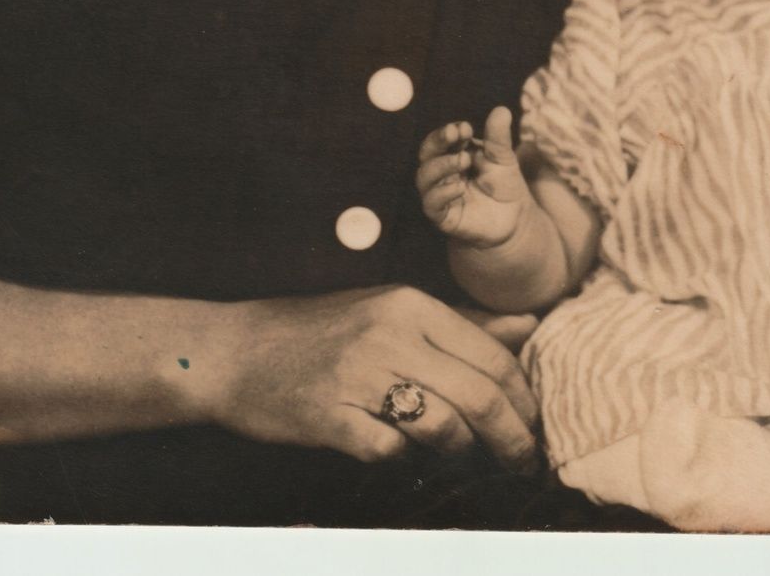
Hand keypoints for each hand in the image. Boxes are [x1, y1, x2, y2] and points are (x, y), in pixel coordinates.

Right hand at [191, 284, 541, 468]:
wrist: (235, 351)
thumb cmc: (322, 330)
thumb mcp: (393, 309)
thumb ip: (462, 321)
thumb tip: (528, 325)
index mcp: (411, 304)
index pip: (493, 356)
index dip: (524, 399)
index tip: (534, 424)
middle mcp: (390, 335)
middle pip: (478, 394)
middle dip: (512, 437)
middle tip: (524, 462)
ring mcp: (357, 376)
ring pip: (442, 426)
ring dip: (465, 454)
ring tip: (471, 463)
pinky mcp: (328, 417)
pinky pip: (389, 451)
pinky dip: (407, 462)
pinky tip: (408, 459)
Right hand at [417, 107, 531, 246]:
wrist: (514, 220)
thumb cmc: (505, 185)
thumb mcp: (504, 158)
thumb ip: (499, 137)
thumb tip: (501, 110)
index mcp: (454, 154)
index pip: (441, 139)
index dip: (448, 132)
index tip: (465, 127)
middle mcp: (442, 173)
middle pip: (427, 154)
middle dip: (438, 141)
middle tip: (456, 133)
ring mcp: (440, 194)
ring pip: (425, 178)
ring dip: (442, 165)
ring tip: (464, 159)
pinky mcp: (443, 216)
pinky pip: (432, 204)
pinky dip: (443, 193)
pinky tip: (460, 187)